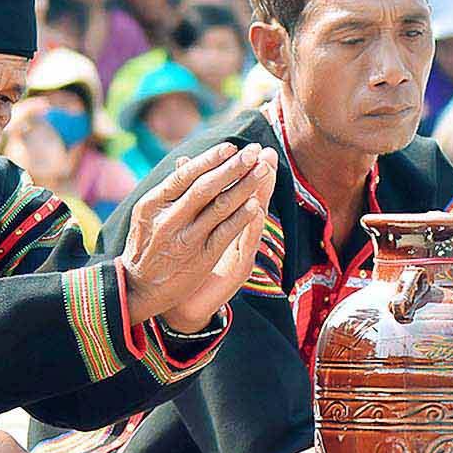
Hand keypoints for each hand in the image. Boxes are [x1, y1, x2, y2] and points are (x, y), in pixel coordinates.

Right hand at [120, 143, 276, 329]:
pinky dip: (242, 218)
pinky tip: (256, 205)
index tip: (230, 147)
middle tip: (254, 151)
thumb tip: (186, 160)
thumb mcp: (148, 214)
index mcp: (153, 203)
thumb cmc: (145, 244)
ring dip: (245, 187)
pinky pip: (225, 233)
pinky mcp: (201, 258)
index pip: (186, 175)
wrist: (138, 288)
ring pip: (220, 207)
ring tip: (263, 170)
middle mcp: (169, 219)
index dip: (210, 159)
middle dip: (233, 167)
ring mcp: (186, 239)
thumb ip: (169, 190)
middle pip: (206, 187)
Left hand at [161, 154, 276, 332]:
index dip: (245, 169)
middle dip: (259, 175)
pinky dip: (250, 227)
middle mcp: (238, 236)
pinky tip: (256, 210)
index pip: (238, 189)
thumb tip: (184, 162)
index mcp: (226, 223)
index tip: (253, 147)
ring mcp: (240, 252)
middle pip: (252, 199)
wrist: (183, 305)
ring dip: (261, 195)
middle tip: (268, 154)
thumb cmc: (185, 263)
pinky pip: (245, 245)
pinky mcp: (238, 270)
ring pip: (253, 219)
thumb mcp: (188, 225)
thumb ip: (191, 195)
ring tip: (267, 173)